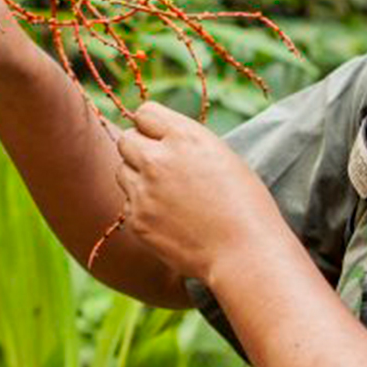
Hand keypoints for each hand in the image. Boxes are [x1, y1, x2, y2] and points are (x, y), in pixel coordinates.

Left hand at [113, 102, 290, 285]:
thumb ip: (184, 142)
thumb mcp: (221, 156)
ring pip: (122, 171)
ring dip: (137, 177)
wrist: (245, 254)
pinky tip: (169, 218)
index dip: (154, 126)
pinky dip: (142, 207)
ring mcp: (143, 191)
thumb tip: (157, 136)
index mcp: (185, 137)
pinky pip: (128, 202)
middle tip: (162, 166)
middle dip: (140, 148)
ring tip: (168, 194)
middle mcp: (157, 160)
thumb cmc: (245, 205)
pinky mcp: (136, 219)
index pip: (145, 112)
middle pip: (125, 139)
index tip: (164, 139)